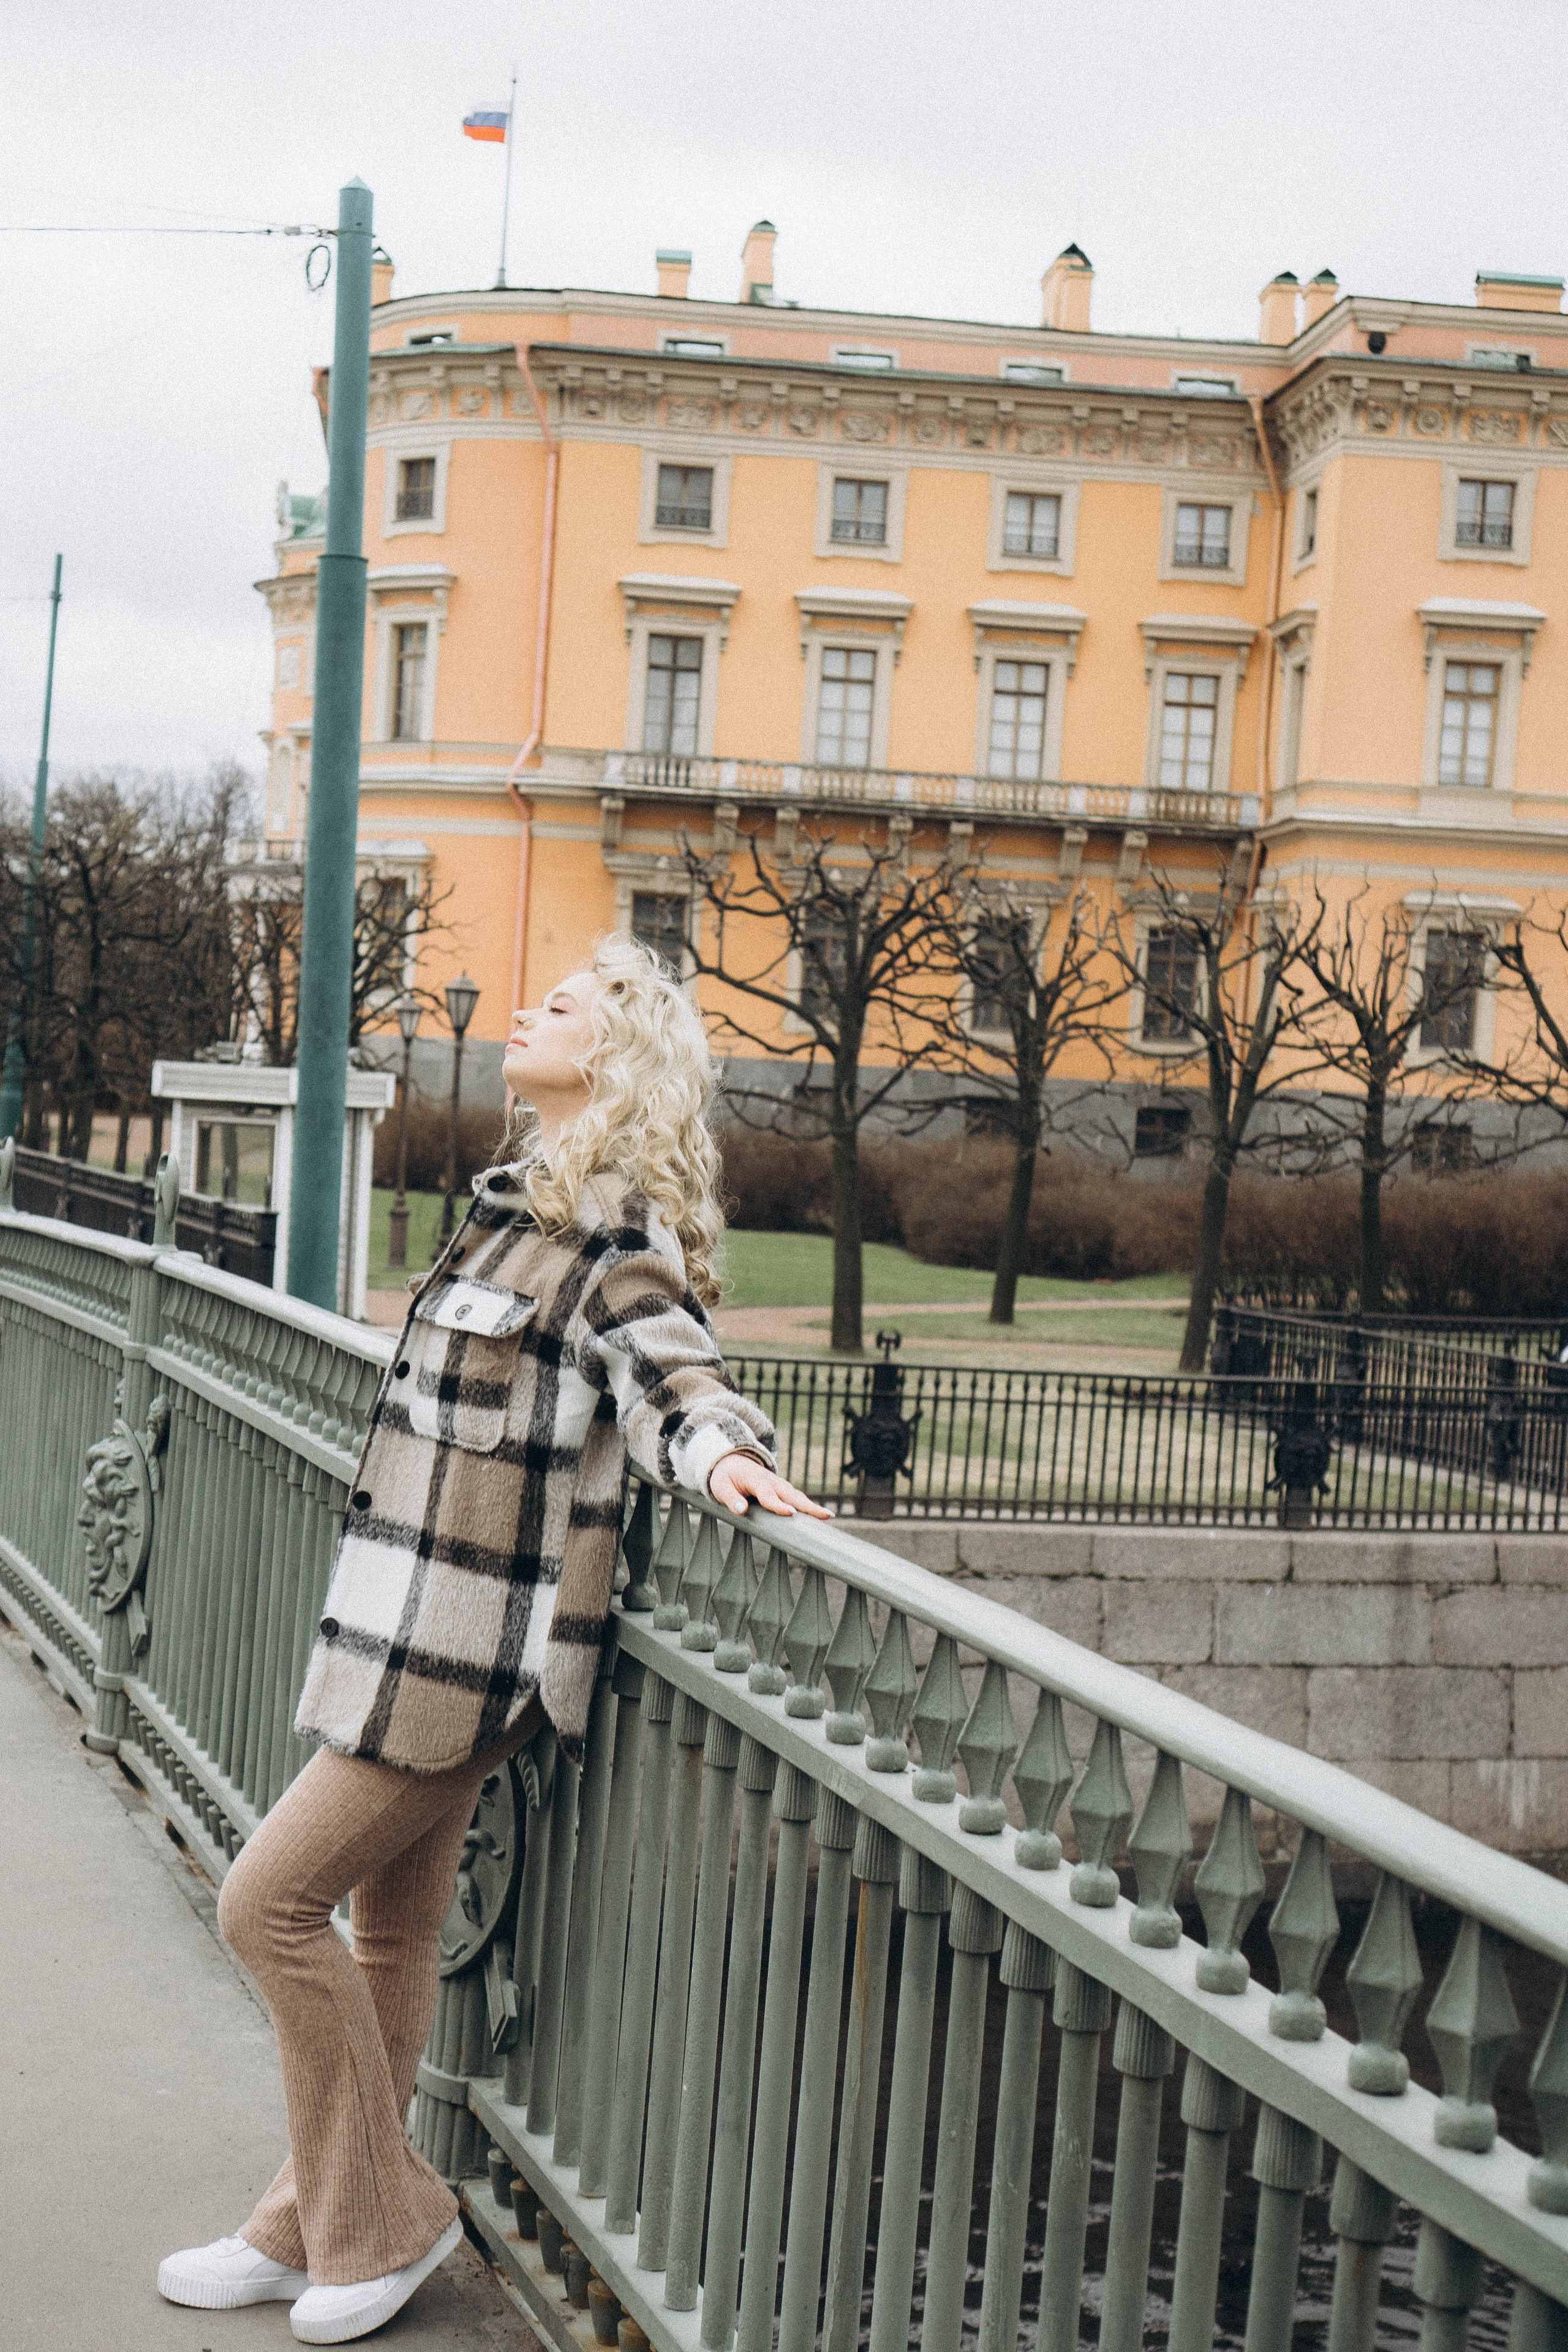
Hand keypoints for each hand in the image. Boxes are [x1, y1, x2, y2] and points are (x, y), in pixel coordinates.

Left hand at [710, 1454, 832, 1519]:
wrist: (731, 1461)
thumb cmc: (725, 1477)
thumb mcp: (721, 1488)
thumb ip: (731, 1499)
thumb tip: (741, 1510)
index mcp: (755, 1480)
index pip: (768, 1495)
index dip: (779, 1505)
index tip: (791, 1513)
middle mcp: (771, 1481)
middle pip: (791, 1494)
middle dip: (808, 1505)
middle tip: (824, 1515)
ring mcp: (778, 1484)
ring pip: (797, 1495)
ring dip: (812, 1506)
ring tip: (828, 1517)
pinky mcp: (782, 1489)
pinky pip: (796, 1497)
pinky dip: (808, 1505)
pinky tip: (819, 1515)